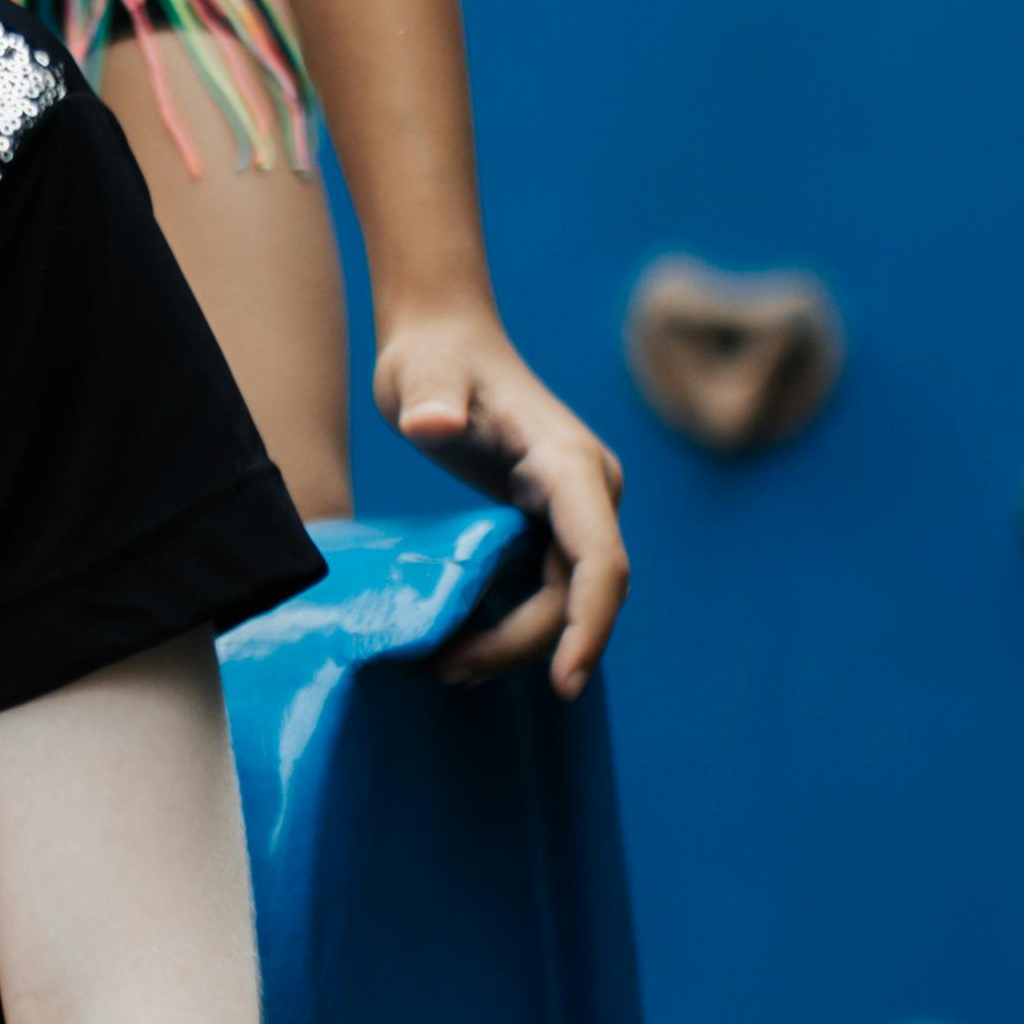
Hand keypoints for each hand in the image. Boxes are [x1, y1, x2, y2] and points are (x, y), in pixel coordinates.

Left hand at [372, 307, 629, 693]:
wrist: (445, 342)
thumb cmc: (434, 358)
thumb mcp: (424, 373)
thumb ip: (432, 397)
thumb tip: (432, 424)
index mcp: (570, 466)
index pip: (599, 560)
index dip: (589, 625)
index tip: (565, 681)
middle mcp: (587, 493)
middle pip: (579, 594)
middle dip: (527, 644)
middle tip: (450, 671)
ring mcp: (575, 510)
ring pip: (565, 599)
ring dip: (519, 641)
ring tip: (449, 667)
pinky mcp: (552, 521)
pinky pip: (548, 587)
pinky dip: (513, 621)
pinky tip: (464, 643)